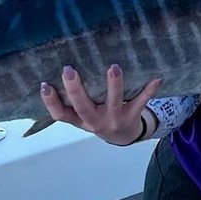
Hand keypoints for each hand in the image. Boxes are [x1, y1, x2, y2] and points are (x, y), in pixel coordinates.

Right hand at [40, 64, 162, 145]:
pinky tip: (156, 77)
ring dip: (113, 85)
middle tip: (69, 70)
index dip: (51, 102)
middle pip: (83, 107)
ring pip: (113, 102)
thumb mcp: (81, 113)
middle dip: (75, 89)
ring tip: (113, 68)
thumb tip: (54, 64)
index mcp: (80, 119)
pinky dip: (149, 89)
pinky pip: (141, 102)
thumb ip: (71, 98)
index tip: (44, 85)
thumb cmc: (97, 116)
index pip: (61, 114)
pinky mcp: (133, 115)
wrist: (122, 135)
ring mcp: (115, 118)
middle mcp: (95, 121)